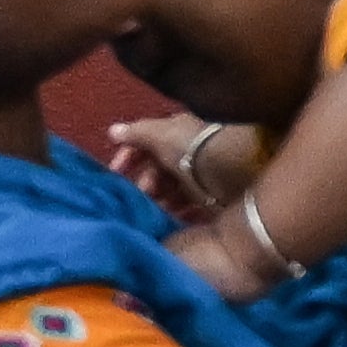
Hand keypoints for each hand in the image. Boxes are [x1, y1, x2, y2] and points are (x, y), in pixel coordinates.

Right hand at [95, 114, 232, 222]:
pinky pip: (188, 205)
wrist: (232, 170)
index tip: (115, 172)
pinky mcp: (210, 197)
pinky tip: (169, 215)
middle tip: (141, 193)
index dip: (129, 156)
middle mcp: (189, 152)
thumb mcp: (160, 134)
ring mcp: (200, 175)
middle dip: (145, 181)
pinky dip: (176, 210)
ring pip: (171, 188)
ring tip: (153, 207)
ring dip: (159, 198)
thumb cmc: (191, 148)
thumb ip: (136, 133)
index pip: (146, 143)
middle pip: (158, 168)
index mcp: (177, 132)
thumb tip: (113, 131)